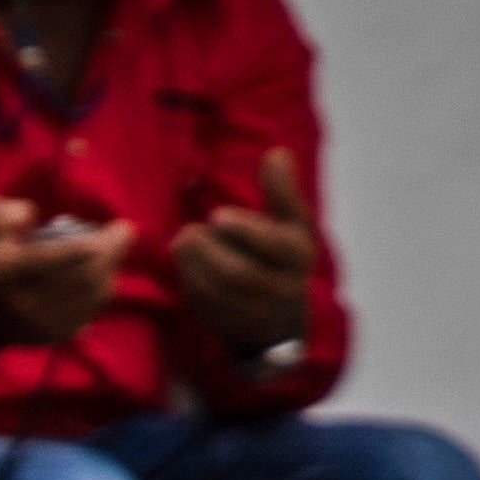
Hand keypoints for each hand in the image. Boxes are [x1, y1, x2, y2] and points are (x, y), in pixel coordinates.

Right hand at [0, 195, 130, 352]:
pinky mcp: (49, 337)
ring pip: (91, 298)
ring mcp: (38, 325)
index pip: (66, 257)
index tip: (122, 226)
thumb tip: (32, 218)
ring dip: (109, 272)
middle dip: (113, 254)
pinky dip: (99, 294)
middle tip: (121, 235)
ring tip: (109, 256)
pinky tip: (100, 279)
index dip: (102, 242)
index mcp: (5, 272)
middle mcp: (23, 303)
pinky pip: (88, 315)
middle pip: (86, 277)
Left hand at [165, 155, 323, 358]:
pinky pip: (204, 308)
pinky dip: (189, 285)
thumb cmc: (281, 255)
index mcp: (299, 256)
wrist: (280, 318)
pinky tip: (182, 266)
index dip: (245, 230)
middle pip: (240, 273)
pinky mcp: (230, 326)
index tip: (217, 215)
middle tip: (187, 231)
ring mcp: (255, 312)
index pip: (274, 245)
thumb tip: (277, 152)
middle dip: (208, 252)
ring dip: (192, 267)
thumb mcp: (292, 223)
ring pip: (218, 293)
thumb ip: (282, 190)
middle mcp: (282, 288)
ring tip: (180, 243)